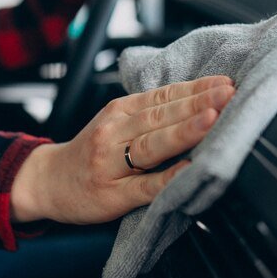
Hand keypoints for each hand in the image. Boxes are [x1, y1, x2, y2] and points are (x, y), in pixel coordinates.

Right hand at [11, 75, 235, 223]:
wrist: (47, 181)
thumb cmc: (90, 153)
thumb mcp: (114, 124)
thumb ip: (149, 115)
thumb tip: (200, 104)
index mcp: (119, 112)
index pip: (163, 96)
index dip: (195, 88)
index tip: (225, 83)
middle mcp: (113, 132)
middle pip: (161, 116)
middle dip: (198, 103)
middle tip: (229, 94)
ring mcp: (111, 164)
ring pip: (152, 145)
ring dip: (184, 131)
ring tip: (212, 119)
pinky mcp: (112, 195)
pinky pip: (144, 186)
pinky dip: (167, 177)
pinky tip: (187, 169)